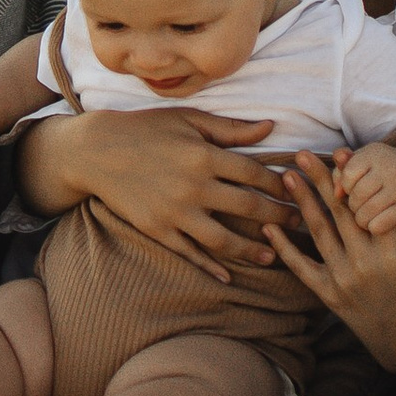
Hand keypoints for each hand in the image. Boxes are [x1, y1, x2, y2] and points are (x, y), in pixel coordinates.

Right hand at [57, 104, 285, 281]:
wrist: (96, 152)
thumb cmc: (146, 129)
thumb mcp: (189, 120)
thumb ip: (231, 129)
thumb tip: (271, 127)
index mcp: (204, 155)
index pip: (255, 174)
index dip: (280, 186)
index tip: (298, 192)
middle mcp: (193, 186)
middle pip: (247, 208)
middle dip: (278, 218)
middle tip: (299, 226)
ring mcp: (175, 212)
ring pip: (223, 239)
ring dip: (252, 251)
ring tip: (273, 256)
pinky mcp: (157, 229)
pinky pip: (190, 253)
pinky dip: (210, 266)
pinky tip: (228, 275)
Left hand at [270, 156, 395, 371]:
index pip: (370, 204)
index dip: (353, 177)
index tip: (341, 151)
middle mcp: (366, 265)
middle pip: (339, 212)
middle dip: (320, 179)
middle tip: (303, 153)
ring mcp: (344, 281)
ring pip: (318, 232)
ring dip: (301, 202)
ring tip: (287, 176)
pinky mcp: (330, 297)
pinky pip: (301, 268)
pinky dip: (284, 247)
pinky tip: (269, 227)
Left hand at [334, 140, 395, 238]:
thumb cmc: (379, 168)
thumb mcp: (360, 159)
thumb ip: (341, 169)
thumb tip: (336, 193)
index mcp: (376, 154)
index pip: (348, 175)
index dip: (345, 185)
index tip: (353, 186)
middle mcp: (391, 169)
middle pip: (357, 195)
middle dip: (352, 203)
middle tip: (358, 203)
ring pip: (366, 213)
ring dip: (360, 217)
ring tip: (364, 212)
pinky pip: (379, 226)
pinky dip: (372, 227)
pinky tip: (375, 221)